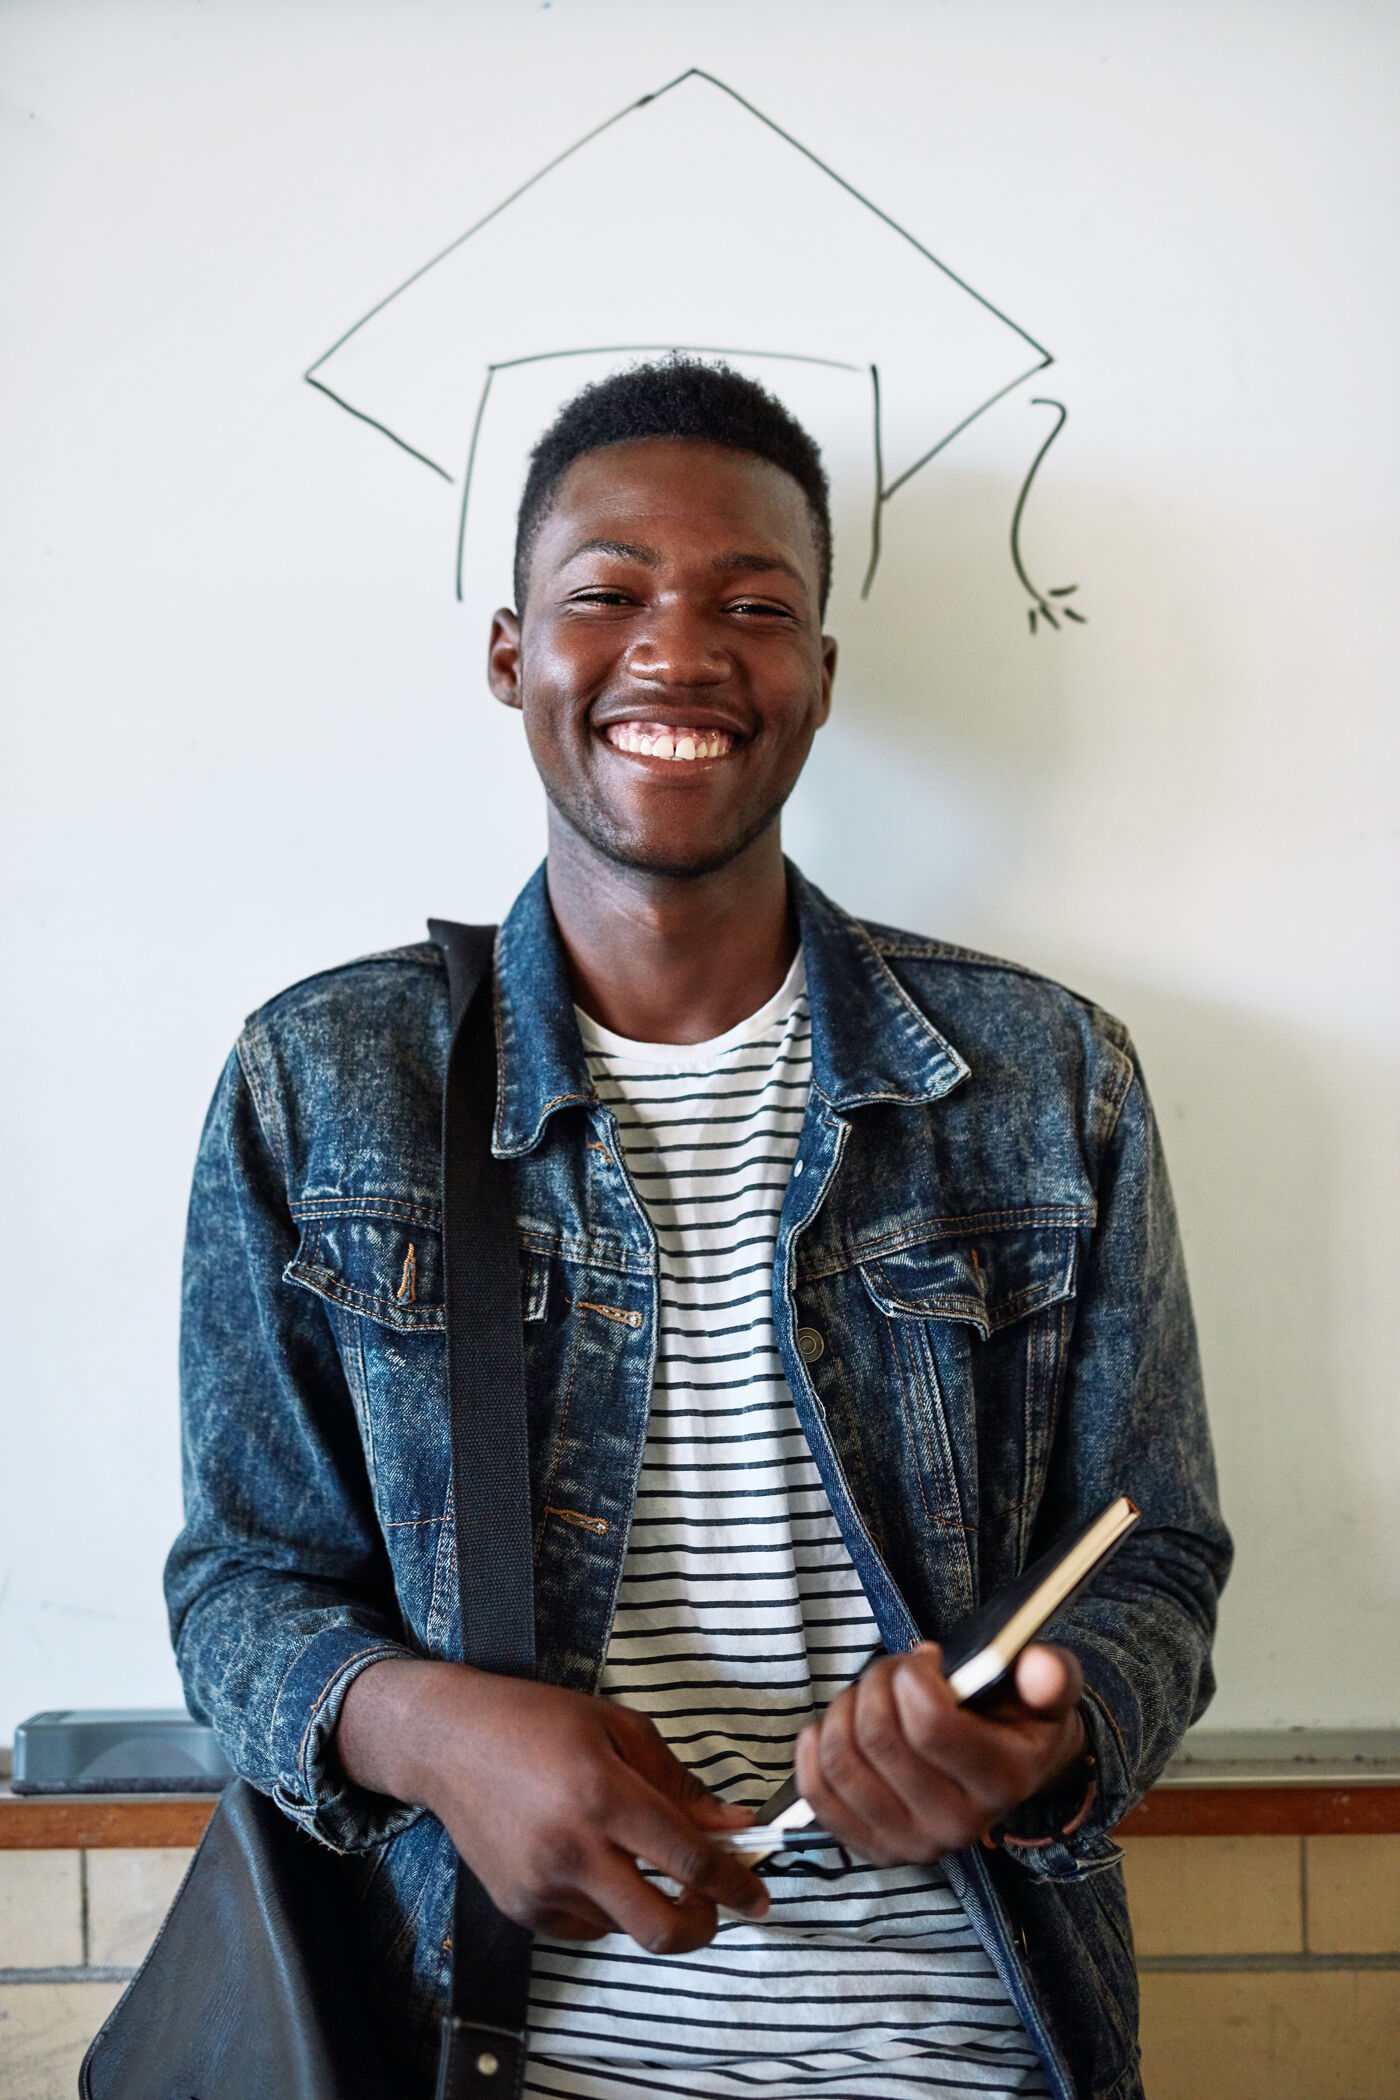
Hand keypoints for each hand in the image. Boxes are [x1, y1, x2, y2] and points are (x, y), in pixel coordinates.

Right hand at [336, 1659, 768, 1950]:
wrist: (448, 1741)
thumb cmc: (535, 1721)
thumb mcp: (618, 1728)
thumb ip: (680, 1784)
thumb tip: (734, 1825)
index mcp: (603, 1795)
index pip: (690, 1861)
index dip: (736, 1884)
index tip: (759, 1894)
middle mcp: (571, 1850)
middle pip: (662, 1927)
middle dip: (704, 1926)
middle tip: (715, 1905)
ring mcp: (542, 1886)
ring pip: (625, 1926)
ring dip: (648, 1904)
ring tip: (631, 1855)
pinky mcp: (520, 1908)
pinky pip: (585, 1928)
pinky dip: (606, 1906)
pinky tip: (592, 1861)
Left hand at [794, 1642, 1086, 1866]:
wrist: (1011, 1771)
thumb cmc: (1019, 1721)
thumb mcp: (1049, 1690)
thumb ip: (1049, 1674)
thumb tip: (1038, 1667)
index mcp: (1002, 1781)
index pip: (931, 1726)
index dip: (912, 1677)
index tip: (924, 1659)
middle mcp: (959, 1825)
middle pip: (879, 1738)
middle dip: (877, 1683)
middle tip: (894, 1672)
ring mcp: (913, 1844)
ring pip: (843, 1760)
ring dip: (845, 1709)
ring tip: (871, 1697)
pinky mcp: (875, 1848)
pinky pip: (817, 1796)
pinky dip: (815, 1749)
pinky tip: (836, 1726)